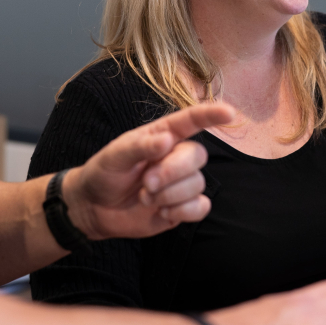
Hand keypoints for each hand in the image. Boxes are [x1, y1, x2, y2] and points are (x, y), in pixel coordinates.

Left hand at [62, 103, 233, 239]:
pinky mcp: (183, 206)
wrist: (95, 208)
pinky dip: (182, 211)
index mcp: (163, 135)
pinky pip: (201, 207)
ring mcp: (181, 182)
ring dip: (169, 194)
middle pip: (197, 155)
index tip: (229, 113)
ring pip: (198, 184)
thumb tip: (166, 141)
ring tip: (145, 197)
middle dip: (173, 171)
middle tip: (146, 183)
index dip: (211, 115)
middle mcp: (176, 156)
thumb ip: (139, 147)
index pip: (192, 120)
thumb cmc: (104, 173)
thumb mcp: (114, 156)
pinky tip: (162, 211)